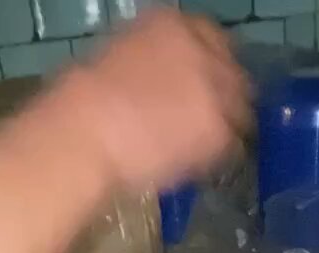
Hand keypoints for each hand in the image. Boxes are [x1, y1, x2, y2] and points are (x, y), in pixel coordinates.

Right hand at [62, 8, 249, 191]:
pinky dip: (218, 155)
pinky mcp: (221, 131)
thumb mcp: (115, 57)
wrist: (85, 135)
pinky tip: (196, 163)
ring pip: (239, 109)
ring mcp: (217, 90)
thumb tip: (161, 77)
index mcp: (171, 24)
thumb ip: (150, 59)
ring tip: (200, 145)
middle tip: (203, 118)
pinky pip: (233, 146)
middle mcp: (203, 49)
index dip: (206, 62)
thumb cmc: (80, 102)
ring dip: (224, 124)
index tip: (198, 82)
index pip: (209, 36)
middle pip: (231, 72)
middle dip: (221, 93)